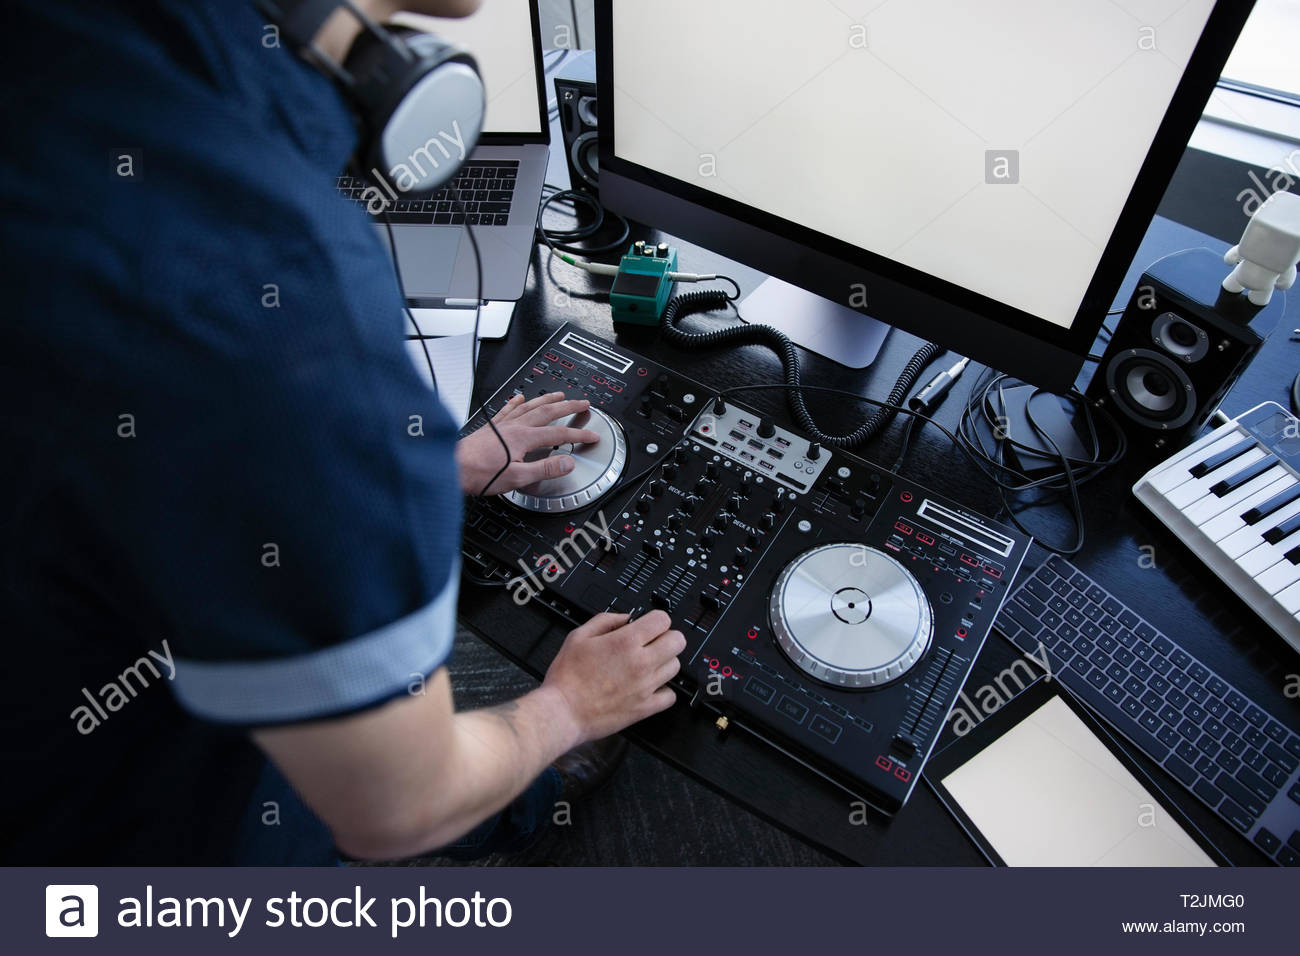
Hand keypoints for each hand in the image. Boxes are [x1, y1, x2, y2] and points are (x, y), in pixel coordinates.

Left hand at [456, 392, 600, 495]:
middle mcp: (514, 427)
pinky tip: (519, 397)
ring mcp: (502, 425)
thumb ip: (545, 469)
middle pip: (547, 412)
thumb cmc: (478, 474)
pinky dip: (516, 402)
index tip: (592, 435)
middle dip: (568, 406)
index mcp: (523, 438)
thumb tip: (567, 462)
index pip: (559, 434)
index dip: (579, 434)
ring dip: (546, 399)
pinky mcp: (491, 427)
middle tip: (583, 403)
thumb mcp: (517, 478)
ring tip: (559, 394)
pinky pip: (507, 409)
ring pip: (529, 406)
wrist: (450, 468)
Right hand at [541, 611, 685, 743]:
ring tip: (648, 665)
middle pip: (677, 641)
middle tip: (652, 643)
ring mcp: (646, 686)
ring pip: (675, 666)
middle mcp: (640, 663)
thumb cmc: (566, 678)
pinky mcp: (645, 708)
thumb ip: (605, 621)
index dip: (656, 619)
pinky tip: (650, 686)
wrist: (562, 712)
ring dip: (665, 662)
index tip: (649, 624)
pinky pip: (670, 696)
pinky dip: (664, 690)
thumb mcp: (578, 636)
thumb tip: (624, 617)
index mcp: (625, 642)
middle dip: (667, 637)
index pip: (662, 620)